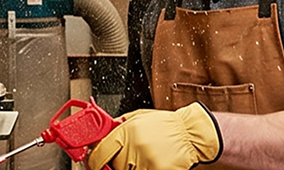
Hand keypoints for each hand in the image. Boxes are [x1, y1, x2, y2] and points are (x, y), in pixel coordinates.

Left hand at [87, 103, 222, 169]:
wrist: (190, 133)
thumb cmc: (165, 125)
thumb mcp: (138, 118)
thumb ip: (117, 127)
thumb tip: (97, 138)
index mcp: (127, 132)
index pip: (100, 154)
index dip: (93, 162)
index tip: (93, 164)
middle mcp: (135, 147)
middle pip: (113, 167)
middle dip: (115, 165)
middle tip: (124, 160)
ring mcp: (147, 162)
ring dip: (130, 168)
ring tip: (140, 160)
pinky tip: (149, 164)